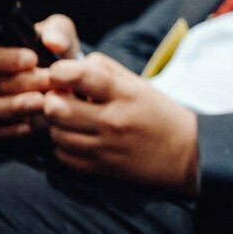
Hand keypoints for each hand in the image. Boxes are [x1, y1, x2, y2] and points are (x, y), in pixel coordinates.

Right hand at [0, 14, 82, 138]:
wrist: (66, 80)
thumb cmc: (57, 51)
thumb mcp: (61, 34)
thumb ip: (58, 32)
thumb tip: (53, 42)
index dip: (4, 59)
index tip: (32, 59)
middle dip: (21, 83)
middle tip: (49, 81)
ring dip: (18, 106)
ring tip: (44, 102)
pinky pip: (0, 130)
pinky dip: (20, 127)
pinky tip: (40, 122)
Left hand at [42, 54, 200, 193]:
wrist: (181, 155)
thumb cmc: (157, 113)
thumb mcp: (138, 84)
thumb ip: (104, 70)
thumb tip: (70, 65)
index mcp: (126, 95)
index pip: (83, 77)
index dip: (61, 71)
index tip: (58, 71)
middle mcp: (114, 121)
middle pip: (58, 108)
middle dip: (51, 98)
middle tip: (58, 96)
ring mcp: (105, 147)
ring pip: (56, 133)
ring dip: (54, 123)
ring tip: (67, 117)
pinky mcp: (99, 168)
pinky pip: (62, 156)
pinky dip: (61, 144)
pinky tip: (73, 136)